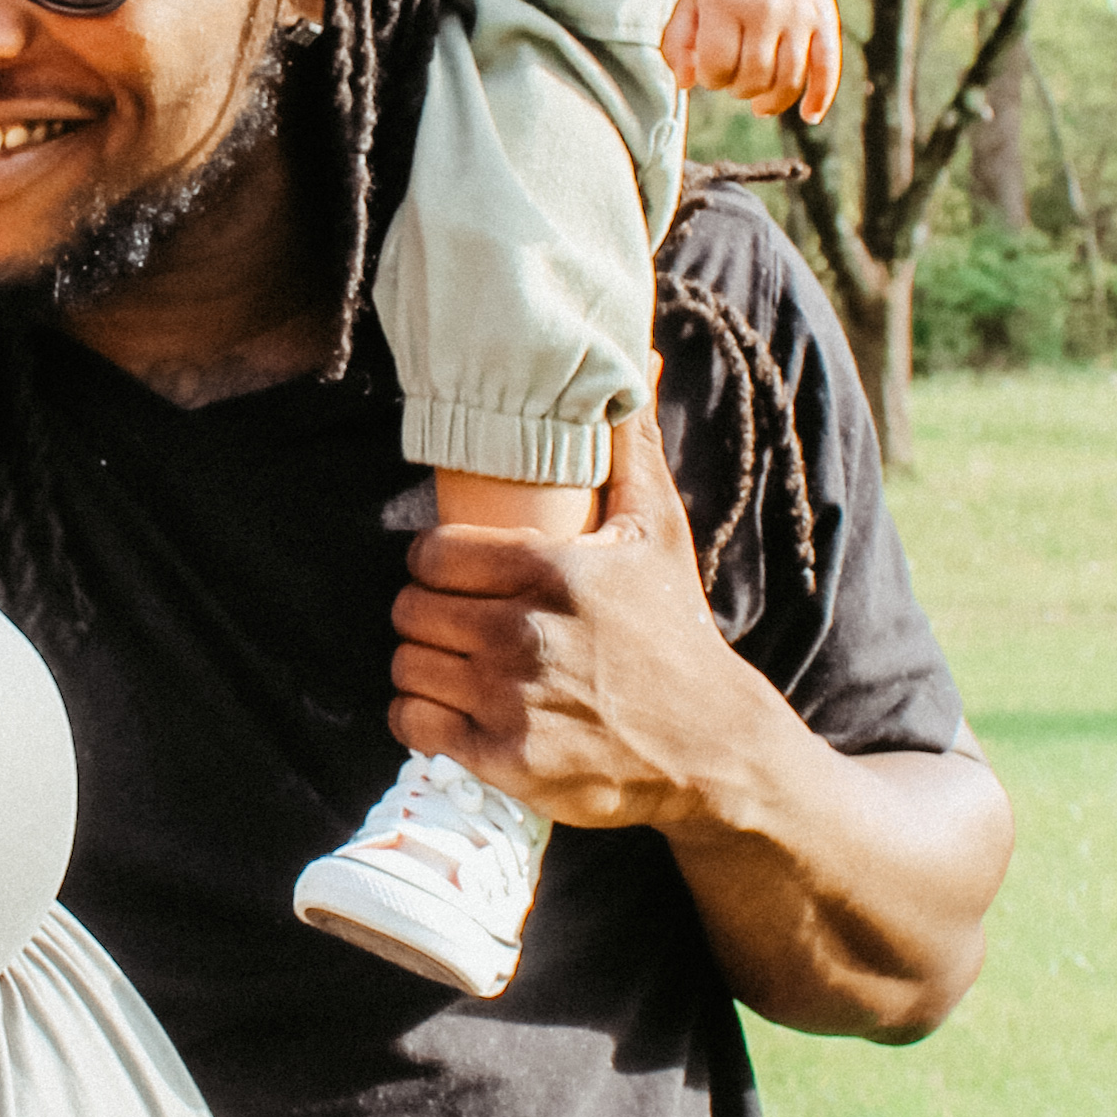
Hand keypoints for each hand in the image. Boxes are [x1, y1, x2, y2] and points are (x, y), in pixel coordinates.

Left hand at [390, 388, 757, 830]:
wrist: (711, 748)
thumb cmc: (676, 631)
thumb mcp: (658, 530)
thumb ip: (629, 445)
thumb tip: (637, 357)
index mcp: (550, 569)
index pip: (431, 554)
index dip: (439, 564)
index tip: (463, 577)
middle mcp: (523, 633)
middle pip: (410, 610)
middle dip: (430, 614)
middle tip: (462, 623)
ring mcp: (510, 700)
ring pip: (406, 665)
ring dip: (425, 666)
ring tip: (462, 666)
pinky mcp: (502, 759)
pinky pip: (412, 725)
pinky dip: (422, 720)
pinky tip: (456, 712)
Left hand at [661, 0, 839, 121]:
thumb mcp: (691, 1)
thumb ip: (676, 44)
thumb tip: (686, 84)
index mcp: (725, 3)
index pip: (716, 66)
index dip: (710, 79)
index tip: (710, 69)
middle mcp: (765, 8)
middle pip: (753, 78)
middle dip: (738, 89)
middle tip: (734, 77)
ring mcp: (799, 15)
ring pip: (788, 81)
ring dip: (770, 101)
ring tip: (758, 101)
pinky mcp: (825, 21)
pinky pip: (827, 70)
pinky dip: (819, 98)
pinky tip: (809, 115)